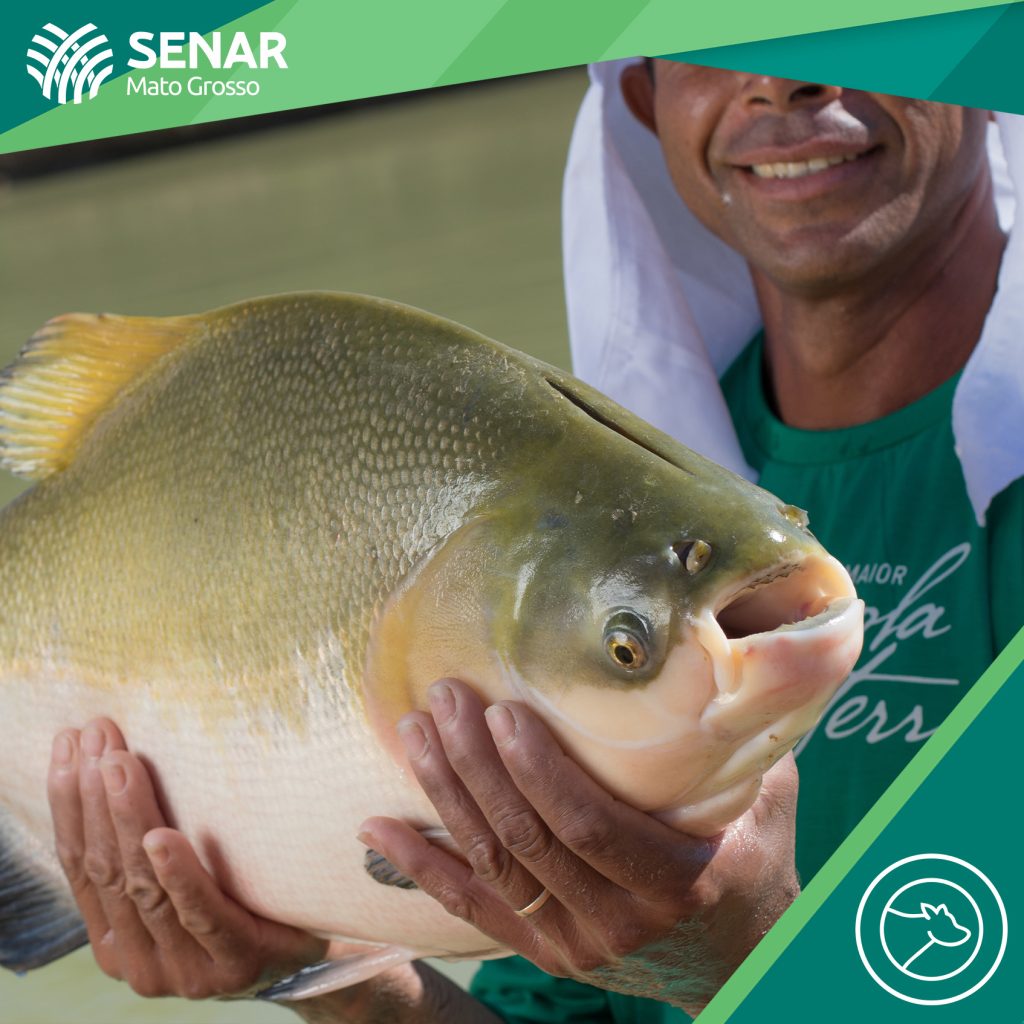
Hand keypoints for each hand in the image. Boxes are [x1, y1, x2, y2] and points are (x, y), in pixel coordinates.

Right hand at [47, 719, 328, 999]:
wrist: (309, 954)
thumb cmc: (240, 902)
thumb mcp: (185, 878)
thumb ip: (148, 849)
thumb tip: (119, 760)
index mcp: (117, 940)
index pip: (80, 865)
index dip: (70, 804)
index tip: (68, 745)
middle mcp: (141, 960)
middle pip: (107, 869)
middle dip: (95, 798)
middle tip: (97, 738)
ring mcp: (186, 968)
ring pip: (144, 886)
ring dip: (128, 819)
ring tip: (120, 766)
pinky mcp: (234, 960)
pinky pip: (201, 913)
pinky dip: (178, 874)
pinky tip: (161, 837)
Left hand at [360, 679, 800, 1012]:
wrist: (740, 961)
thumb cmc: (755, 863)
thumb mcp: (766, 804)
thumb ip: (742, 740)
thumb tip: (729, 653)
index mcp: (671, 881)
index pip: (586, 823)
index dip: (537, 769)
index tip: (502, 711)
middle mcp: (615, 921)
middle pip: (526, 838)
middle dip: (477, 765)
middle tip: (446, 699)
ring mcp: (572, 943)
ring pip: (493, 865)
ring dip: (446, 796)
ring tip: (414, 732)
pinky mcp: (543, 951)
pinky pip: (472, 908)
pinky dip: (420, 866)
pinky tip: (376, 829)